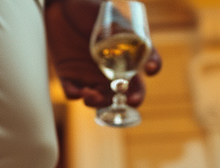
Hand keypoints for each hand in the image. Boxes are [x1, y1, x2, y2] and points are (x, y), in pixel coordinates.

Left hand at [45, 0, 161, 108]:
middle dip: (118, 105)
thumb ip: (137, 43)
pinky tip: (78, 91)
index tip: (135, 94)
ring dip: (96, 102)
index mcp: (124, 64)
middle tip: (120, 101)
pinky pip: (71, 92)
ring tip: (91, 95)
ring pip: (95, 99)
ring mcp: (88, 75)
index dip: (137, 95)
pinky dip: (75, 94)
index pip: (135, 87)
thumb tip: (152, 68)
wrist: (68, 2)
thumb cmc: (98, 9)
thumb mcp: (121, 24)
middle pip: (116, 99)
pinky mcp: (67, 74)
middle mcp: (108, 74)